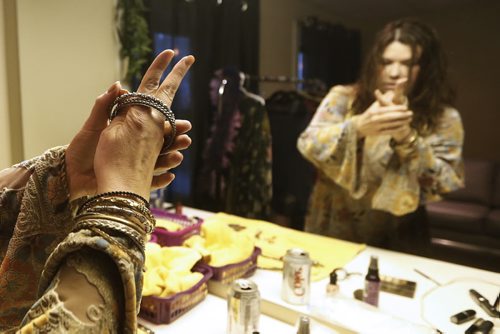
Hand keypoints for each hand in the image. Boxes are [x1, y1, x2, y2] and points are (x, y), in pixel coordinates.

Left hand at [66, 50, 193, 199]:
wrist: (72, 174)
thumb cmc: (83, 149)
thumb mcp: (93, 126)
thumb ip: (105, 105)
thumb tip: (118, 84)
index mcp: (132, 133)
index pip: (156, 125)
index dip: (171, 124)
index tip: (184, 123)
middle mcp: (139, 149)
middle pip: (164, 144)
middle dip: (177, 141)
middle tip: (186, 138)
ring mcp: (137, 166)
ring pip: (161, 162)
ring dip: (172, 159)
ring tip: (179, 157)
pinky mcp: (132, 181)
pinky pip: (151, 182)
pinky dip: (161, 180)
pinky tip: (169, 177)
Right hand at [353, 79, 411, 139]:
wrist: (359, 126)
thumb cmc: (369, 114)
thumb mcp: (374, 106)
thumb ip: (383, 100)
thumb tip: (391, 92)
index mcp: (374, 111)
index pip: (387, 109)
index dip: (397, 108)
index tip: (405, 107)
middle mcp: (375, 119)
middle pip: (391, 117)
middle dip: (402, 115)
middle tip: (411, 113)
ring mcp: (377, 127)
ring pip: (391, 124)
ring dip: (402, 122)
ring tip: (409, 119)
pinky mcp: (378, 133)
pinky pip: (389, 131)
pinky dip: (397, 129)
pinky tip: (403, 126)